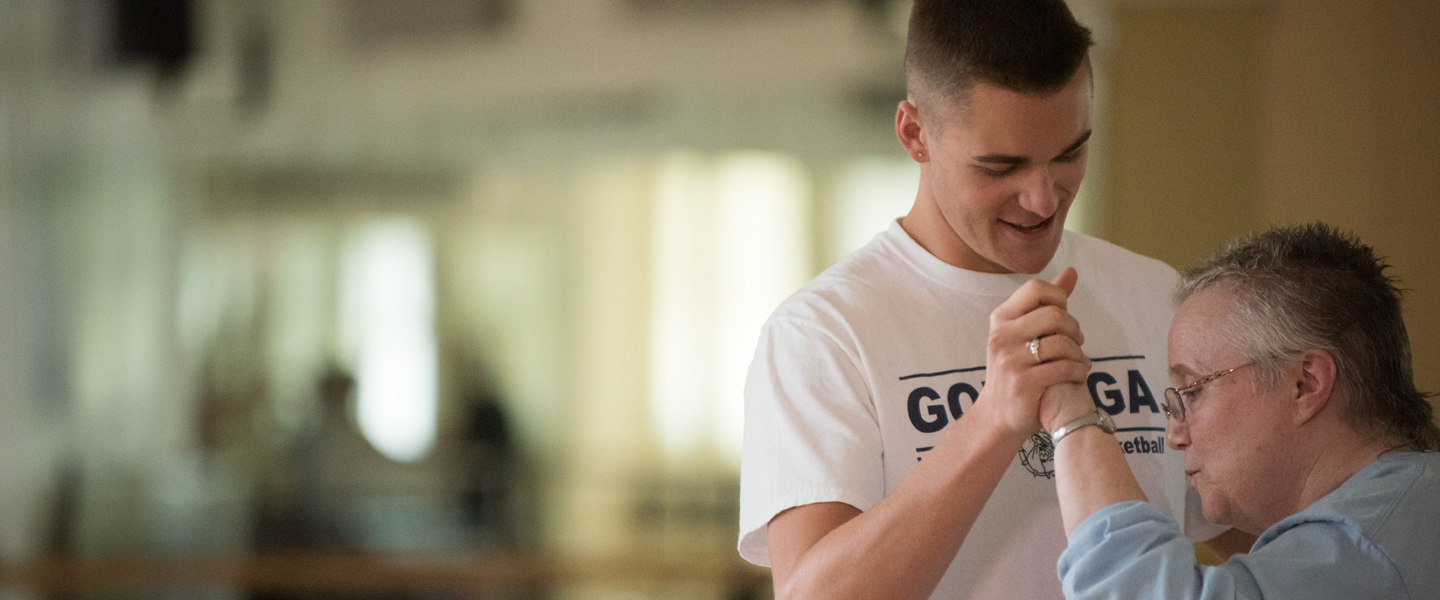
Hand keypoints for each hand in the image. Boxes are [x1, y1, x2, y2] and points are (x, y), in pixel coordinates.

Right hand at [976, 268, 1090, 437]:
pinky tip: (1079, 374)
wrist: (998, 415)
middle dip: (1074, 328)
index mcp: (1001, 318)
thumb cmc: (1016, 369)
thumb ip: (1047, 303)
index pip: (1036, 288)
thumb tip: (1072, 271)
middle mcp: (1001, 335)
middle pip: (1054, 314)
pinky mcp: (1023, 383)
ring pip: (1062, 342)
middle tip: (1077, 342)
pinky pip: (1064, 367)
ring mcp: (1010, 359)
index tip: (1063, 317)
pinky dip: (1079, 370)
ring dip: (1079, 353)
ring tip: (1080, 360)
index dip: (1059, 298)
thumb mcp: (1024, 332)